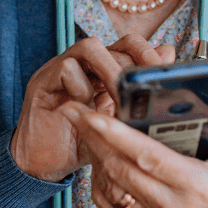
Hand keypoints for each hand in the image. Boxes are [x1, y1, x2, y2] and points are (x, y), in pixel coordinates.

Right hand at [11, 35, 174, 181]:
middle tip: (142, 90)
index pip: (126, 45)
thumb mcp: (116, 121)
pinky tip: (87, 108)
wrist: (42, 164)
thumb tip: (166, 63)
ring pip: (89, 47)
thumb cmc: (80, 142)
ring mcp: (58, 70)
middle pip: (111, 43)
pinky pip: (65, 68)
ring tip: (120, 98)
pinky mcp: (42, 83)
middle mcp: (79, 65)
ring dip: (111, 71)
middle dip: (132, 65)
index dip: (147, 53)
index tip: (163, 73)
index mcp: (98, 71)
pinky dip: (82, 86)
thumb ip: (137, 95)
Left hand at [61, 73, 207, 207]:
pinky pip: (110, 204)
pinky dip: (99, 178)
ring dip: (94, 153)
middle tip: (73, 108)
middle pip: (120, 167)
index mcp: (197, 185)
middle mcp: (171, 207)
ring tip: (81, 125)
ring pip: (111, 184)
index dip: (118, 134)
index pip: (148, 155)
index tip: (94, 114)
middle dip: (93, 136)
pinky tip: (96, 157)